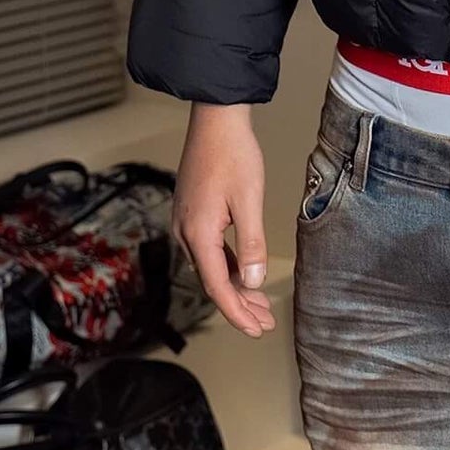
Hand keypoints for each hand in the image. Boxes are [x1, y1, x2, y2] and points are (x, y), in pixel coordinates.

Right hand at [171, 103, 276, 339]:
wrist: (215, 119)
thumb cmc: (233, 154)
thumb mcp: (249, 199)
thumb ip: (251, 244)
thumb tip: (253, 282)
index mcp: (198, 233)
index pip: (218, 287)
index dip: (237, 313)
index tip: (256, 330)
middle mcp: (185, 232)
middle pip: (213, 281)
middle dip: (239, 304)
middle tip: (264, 323)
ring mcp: (186, 222)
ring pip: (211, 266)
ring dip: (235, 286)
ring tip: (259, 304)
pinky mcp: (192, 213)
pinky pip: (209, 250)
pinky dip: (228, 265)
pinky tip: (244, 273)